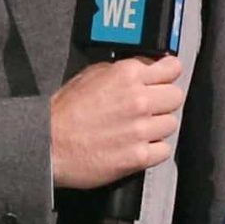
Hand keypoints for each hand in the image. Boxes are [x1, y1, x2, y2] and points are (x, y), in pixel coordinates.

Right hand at [49, 55, 183, 188]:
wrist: (48, 144)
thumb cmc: (65, 111)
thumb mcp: (92, 74)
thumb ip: (123, 71)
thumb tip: (145, 69)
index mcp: (128, 74)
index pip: (172, 68)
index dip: (168, 75)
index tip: (164, 80)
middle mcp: (139, 99)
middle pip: (176, 96)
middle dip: (164, 101)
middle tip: (150, 107)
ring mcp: (140, 129)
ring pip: (171, 123)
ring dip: (158, 126)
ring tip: (139, 129)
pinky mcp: (138, 156)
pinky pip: (164, 150)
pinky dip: (154, 149)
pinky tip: (139, 146)